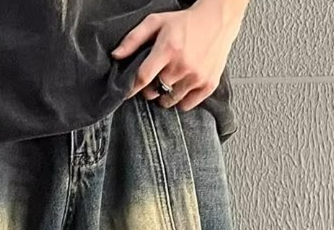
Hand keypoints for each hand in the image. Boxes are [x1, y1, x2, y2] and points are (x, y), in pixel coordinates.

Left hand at [111, 0, 246, 110]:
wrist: (218, 20)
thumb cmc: (184, 22)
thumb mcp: (156, 22)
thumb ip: (133, 39)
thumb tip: (115, 56)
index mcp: (168, 49)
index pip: (143, 78)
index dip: (132, 88)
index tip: (127, 92)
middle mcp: (182, 65)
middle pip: (155, 92)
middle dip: (150, 89)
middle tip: (155, 79)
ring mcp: (197, 77)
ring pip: (169, 101)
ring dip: (165, 95)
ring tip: (169, 81)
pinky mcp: (208, 85)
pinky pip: (186, 105)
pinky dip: (181, 100)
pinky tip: (182, 86)